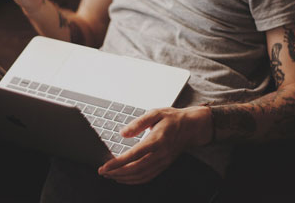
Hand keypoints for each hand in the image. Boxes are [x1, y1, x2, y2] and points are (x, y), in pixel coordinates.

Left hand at [98, 106, 212, 184]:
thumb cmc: (172, 118)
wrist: (191, 127)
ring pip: (142, 175)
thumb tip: (123, 133)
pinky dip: (135, 181)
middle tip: (103, 172)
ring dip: (124, 178)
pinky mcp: (164, 165)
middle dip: (117, 173)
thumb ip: (138, 123)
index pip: (134, 155)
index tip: (105, 166)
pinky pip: (148, 177)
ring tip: (110, 176)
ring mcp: (163, 161)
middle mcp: (161, 154)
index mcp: (157, 140)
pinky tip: (126, 178)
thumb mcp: (155, 113)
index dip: (118, 163)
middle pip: (136, 169)